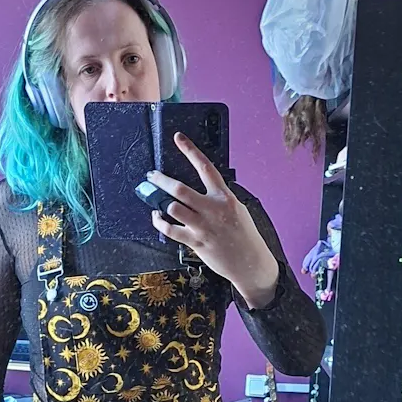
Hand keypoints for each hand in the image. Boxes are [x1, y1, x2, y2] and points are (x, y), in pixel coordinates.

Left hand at [148, 134, 279, 309]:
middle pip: (180, 189)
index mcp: (225, 197)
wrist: (250, 263)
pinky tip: (157, 218)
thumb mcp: (237, 209)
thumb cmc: (244, 236)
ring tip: (153, 200)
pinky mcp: (196, 242)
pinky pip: (170, 230)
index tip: (178, 138)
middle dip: (161, 180)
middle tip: (151, 176)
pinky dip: (160, 223)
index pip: (206, 167)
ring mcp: (203, 226)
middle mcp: (213, 209)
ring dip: (159, 203)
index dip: (190, 150)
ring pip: (173, 209)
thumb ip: (219, 198)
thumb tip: (201, 189)